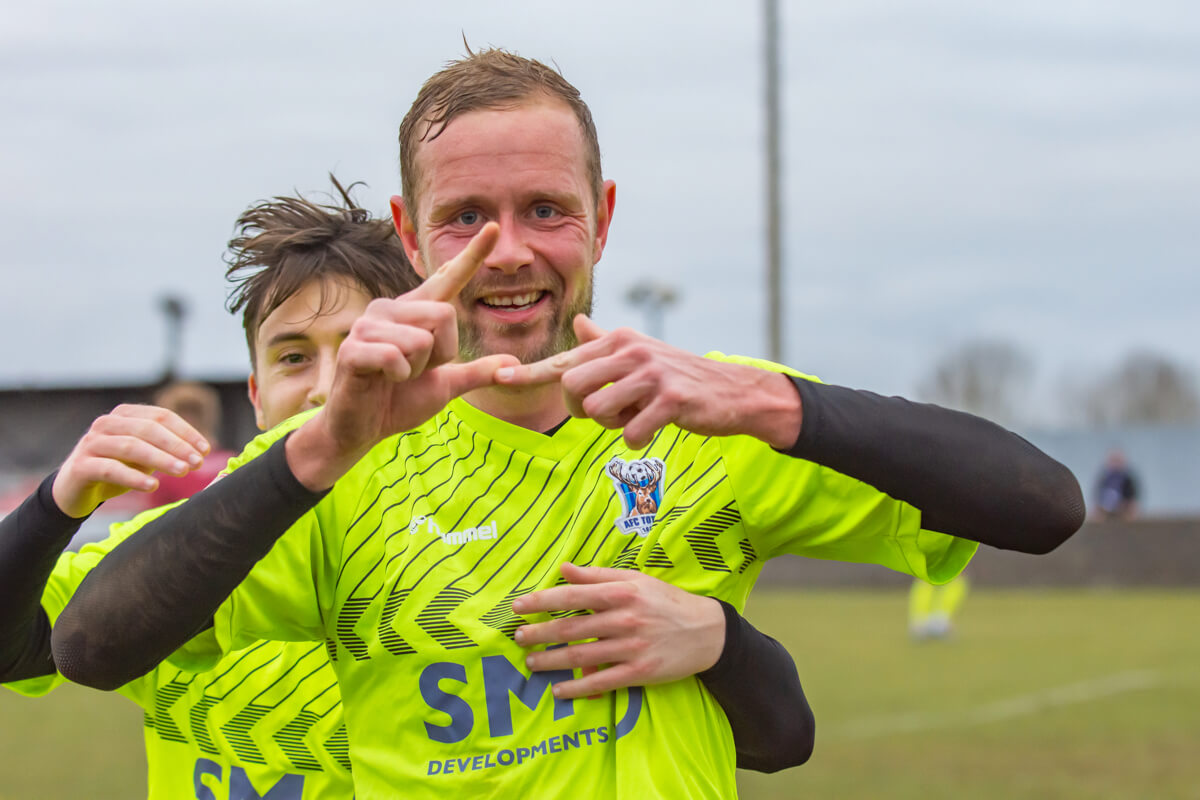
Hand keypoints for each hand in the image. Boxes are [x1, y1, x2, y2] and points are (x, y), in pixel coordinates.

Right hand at [51, 404, 210, 517]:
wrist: (73, 490)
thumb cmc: (115, 469)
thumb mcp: (143, 457)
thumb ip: (164, 450)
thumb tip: (200, 452)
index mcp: (124, 414)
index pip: (161, 416)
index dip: (186, 432)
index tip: (206, 450)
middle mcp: (106, 423)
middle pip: (148, 429)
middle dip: (177, 446)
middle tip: (198, 463)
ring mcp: (91, 443)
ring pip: (132, 447)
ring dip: (161, 459)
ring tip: (183, 471)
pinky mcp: (81, 465)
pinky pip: (111, 469)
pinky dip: (134, 477)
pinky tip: (154, 486)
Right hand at [287, 223, 520, 489]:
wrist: (360, 429)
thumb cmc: (398, 401)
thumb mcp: (445, 386)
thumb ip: (475, 373)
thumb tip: (511, 364)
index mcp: (415, 314)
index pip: (447, 279)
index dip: (472, 255)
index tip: (492, 228)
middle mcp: (391, 309)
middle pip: (444, 315)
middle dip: (440, 353)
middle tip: (415, 370)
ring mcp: (369, 325)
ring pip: (422, 339)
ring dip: (415, 370)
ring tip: (394, 377)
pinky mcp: (354, 347)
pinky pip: (396, 357)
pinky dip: (398, 377)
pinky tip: (382, 381)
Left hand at [494, 315, 801, 448]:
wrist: (732, 392)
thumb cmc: (679, 375)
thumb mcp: (641, 352)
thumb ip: (606, 340)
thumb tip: (578, 322)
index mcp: (618, 340)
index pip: (565, 359)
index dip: (529, 373)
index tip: (498, 377)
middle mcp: (630, 351)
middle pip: (573, 389)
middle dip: (583, 411)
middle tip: (609, 413)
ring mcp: (651, 374)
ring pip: (598, 412)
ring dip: (613, 425)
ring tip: (638, 416)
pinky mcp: (671, 400)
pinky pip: (631, 432)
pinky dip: (638, 438)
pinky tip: (658, 426)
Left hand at [511, 562, 725, 699]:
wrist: (707, 632)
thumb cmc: (666, 601)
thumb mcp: (635, 580)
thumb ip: (597, 575)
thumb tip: (564, 569)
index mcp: (621, 593)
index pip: (572, 596)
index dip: (542, 602)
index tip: (519, 607)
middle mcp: (624, 619)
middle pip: (572, 628)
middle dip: (540, 633)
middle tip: (518, 638)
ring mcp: (632, 647)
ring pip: (581, 656)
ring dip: (552, 661)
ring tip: (531, 662)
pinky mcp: (640, 672)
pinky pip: (601, 682)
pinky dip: (577, 688)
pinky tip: (558, 690)